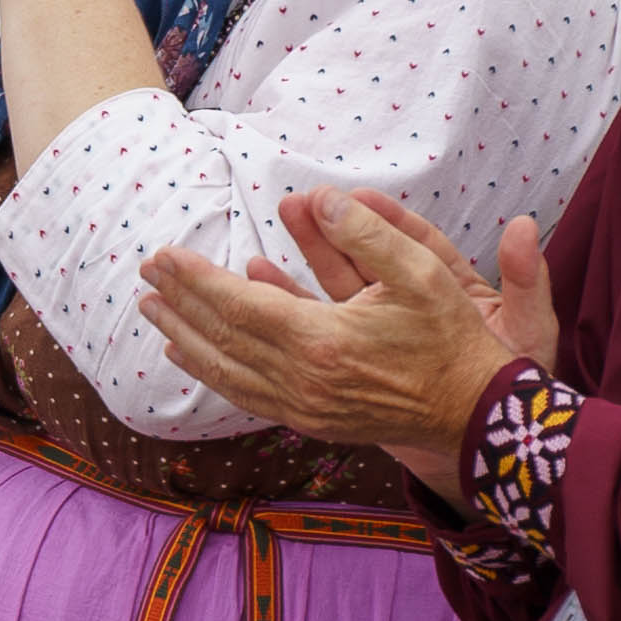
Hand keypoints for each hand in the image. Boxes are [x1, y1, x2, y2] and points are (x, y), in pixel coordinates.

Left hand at [137, 188, 513, 484]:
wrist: (476, 413)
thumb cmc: (452, 338)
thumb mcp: (423, 271)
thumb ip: (368, 233)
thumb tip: (319, 198)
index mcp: (321, 340)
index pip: (238, 304)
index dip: (196, 279)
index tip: (163, 256)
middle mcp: (302, 379)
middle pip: (221, 337)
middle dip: (178, 304)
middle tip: (144, 275)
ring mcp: (304, 407)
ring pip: (225, 373)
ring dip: (185, 340)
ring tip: (152, 315)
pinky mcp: (312, 422)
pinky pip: (246, 396)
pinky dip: (213, 374)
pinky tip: (195, 359)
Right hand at [265, 191, 558, 370]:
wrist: (493, 444)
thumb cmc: (516, 387)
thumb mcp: (529, 330)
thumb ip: (527, 281)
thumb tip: (526, 227)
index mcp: (456, 292)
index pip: (418, 245)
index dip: (390, 220)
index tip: (360, 196)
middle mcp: (418, 309)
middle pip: (371, 259)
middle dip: (337, 229)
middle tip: (304, 202)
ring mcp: (389, 335)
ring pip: (345, 287)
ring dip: (315, 254)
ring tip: (286, 221)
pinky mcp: (365, 364)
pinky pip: (325, 328)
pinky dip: (297, 305)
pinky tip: (266, 278)